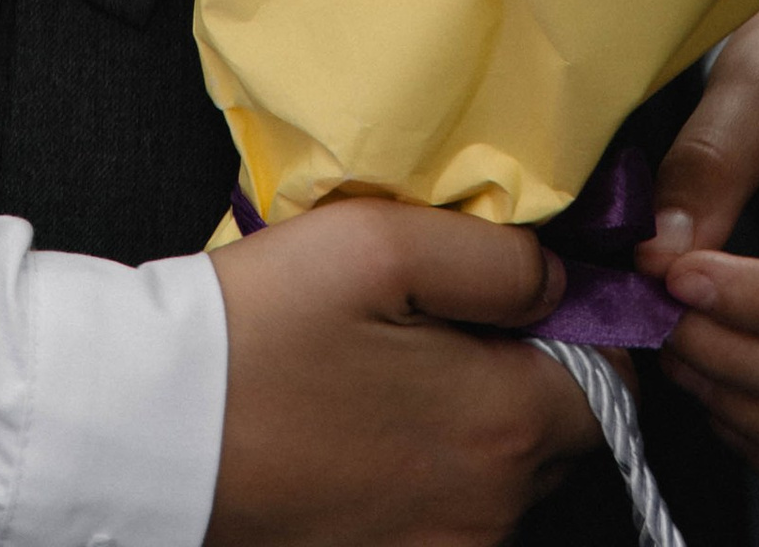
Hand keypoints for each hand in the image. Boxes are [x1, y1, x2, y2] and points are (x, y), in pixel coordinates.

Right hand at [209, 198, 595, 546]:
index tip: (527, 291)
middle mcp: (486, 512)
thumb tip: (560, 281)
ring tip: (391, 365)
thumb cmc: (262, 326)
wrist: (146, 430)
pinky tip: (361, 423)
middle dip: (527, 375)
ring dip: (471, 425)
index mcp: (504, 425)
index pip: (612, 382)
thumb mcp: (381, 243)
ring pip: (498, 479)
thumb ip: (498, 260)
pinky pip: (440, 515)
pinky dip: (422, 473)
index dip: (584, 327)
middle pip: (556, 435)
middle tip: (447, 319)